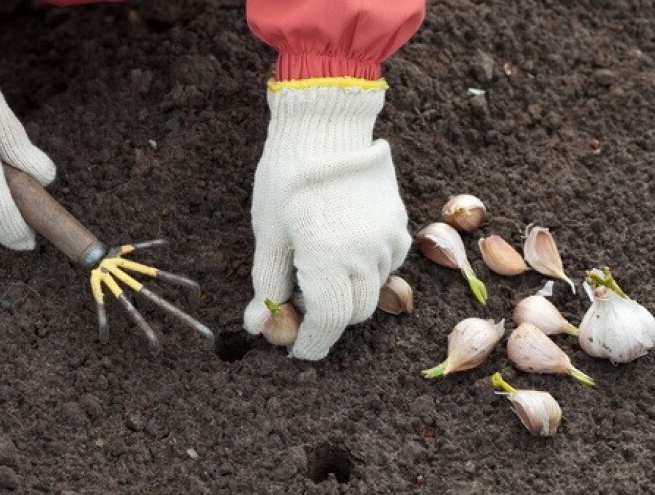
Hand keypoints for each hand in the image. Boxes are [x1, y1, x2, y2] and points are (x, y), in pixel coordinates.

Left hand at [243, 83, 410, 359]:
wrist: (326, 126)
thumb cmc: (288, 177)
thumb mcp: (268, 233)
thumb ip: (267, 283)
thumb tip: (256, 326)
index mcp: (328, 260)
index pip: (328, 323)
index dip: (312, 343)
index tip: (297, 350)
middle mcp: (364, 256)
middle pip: (353, 313)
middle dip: (328, 319)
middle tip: (301, 305)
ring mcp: (386, 240)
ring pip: (373, 291)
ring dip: (348, 295)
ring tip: (321, 271)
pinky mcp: (398, 225)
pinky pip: (387, 265)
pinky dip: (368, 272)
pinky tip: (345, 252)